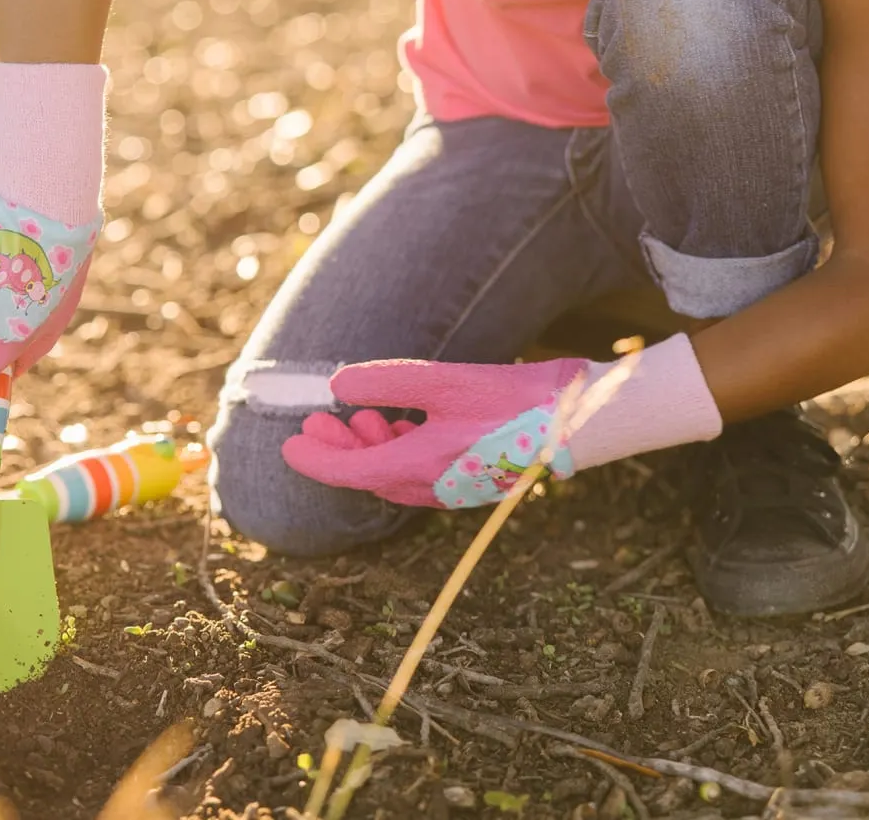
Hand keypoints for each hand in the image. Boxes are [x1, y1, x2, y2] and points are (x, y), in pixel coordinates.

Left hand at [281, 355, 591, 507]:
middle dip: (338, 451)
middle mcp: (434, 486)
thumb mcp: (443, 382)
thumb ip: (386, 384)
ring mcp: (455, 487)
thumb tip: (337, 387)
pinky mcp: (473, 477)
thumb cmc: (513, 400)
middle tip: (313, 424)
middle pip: (369, 476)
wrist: (578, 421)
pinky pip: (420, 473)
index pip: (350, 474)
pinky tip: (401, 423)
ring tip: (358, 417)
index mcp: (422, 466)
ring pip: (394, 476)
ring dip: (369, 448)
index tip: (289, 444)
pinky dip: (399, 450)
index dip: (314, 461)